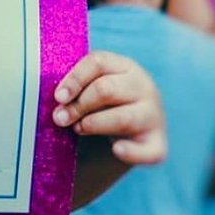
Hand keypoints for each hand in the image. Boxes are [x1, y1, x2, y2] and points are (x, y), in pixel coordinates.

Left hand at [53, 49, 165, 166]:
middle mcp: (144, 87)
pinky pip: (147, 151)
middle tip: (59, 119)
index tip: (58, 97)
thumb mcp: (88, 91)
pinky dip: (132, 152)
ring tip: (78, 129)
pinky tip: (116, 149)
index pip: (99, 62)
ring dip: (94, 124)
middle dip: (79, 105)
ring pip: (122, 118)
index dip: (75, 79)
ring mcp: (153, 116)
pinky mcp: (157, 144)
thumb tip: (57, 105)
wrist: (121, 137)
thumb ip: (73, 92)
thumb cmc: (97, 107)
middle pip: (107, 89)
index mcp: (125, 67)